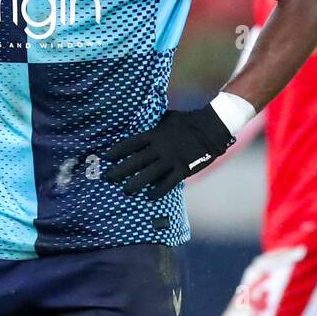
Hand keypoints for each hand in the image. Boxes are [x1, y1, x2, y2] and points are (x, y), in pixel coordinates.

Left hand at [103, 105, 233, 199]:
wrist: (210, 128)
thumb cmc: (186, 121)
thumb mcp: (166, 118)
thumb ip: (152, 125)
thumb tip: (138, 124)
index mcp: (155, 134)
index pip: (131, 143)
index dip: (117, 151)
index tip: (106, 157)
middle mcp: (160, 147)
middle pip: (135, 161)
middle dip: (120, 170)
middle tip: (107, 178)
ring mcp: (172, 159)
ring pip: (149, 175)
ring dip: (135, 183)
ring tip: (125, 190)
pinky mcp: (183, 169)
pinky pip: (168, 183)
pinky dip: (158, 190)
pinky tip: (149, 196)